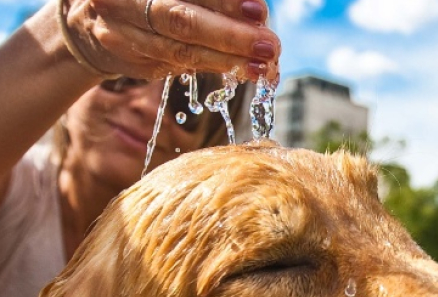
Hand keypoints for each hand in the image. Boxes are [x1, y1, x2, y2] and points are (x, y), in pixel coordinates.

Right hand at [60, 0, 279, 80]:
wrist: (89, 24)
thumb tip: (254, 11)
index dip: (223, 1)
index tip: (257, 10)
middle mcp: (120, 3)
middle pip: (181, 22)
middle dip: (230, 34)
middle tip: (269, 44)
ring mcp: (124, 37)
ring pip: (181, 52)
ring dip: (228, 60)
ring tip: (263, 65)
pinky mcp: (136, 64)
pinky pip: (181, 66)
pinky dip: (215, 66)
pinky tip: (242, 69)